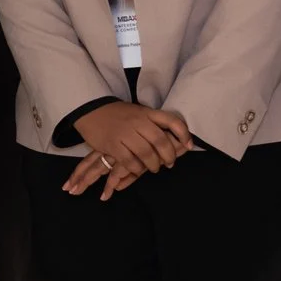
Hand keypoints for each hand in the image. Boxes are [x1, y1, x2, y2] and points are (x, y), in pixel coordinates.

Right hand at [65, 102, 191, 198]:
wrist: (91, 110)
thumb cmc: (118, 114)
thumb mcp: (138, 112)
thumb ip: (152, 123)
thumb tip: (174, 138)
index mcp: (147, 112)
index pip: (171, 120)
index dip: (183, 133)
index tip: (189, 145)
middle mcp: (138, 121)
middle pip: (160, 141)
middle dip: (168, 155)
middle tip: (170, 163)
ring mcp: (124, 133)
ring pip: (146, 153)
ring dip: (153, 164)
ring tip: (154, 168)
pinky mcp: (112, 144)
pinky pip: (129, 161)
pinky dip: (137, 169)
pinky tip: (138, 170)